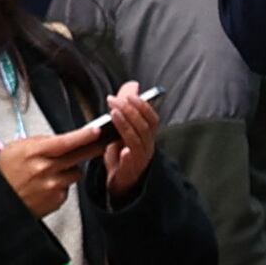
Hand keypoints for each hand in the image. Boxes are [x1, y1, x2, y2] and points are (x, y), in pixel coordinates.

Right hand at [0, 124, 102, 216]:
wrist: (0, 200)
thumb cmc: (7, 173)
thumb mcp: (16, 148)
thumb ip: (40, 141)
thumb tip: (62, 138)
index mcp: (34, 153)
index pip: (64, 142)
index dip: (83, 136)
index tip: (96, 131)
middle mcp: (45, 169)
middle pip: (78, 156)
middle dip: (92, 148)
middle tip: (100, 143)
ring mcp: (53, 185)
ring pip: (76, 172)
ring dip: (69, 169)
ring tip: (52, 171)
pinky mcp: (58, 199)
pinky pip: (69, 186)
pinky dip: (63, 184)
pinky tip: (48, 184)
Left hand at [96, 81, 158, 195]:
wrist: (121, 180)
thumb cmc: (124, 152)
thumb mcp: (124, 126)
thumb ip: (128, 106)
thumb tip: (134, 84)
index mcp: (148, 134)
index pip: (152, 118)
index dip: (143, 106)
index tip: (130, 95)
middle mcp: (147, 145)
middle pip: (144, 127)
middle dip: (130, 111)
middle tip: (115, 100)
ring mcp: (140, 158)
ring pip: (137, 141)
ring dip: (126, 126)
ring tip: (114, 114)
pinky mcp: (130, 171)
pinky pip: (131, 163)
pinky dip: (128, 157)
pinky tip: (123, 151)